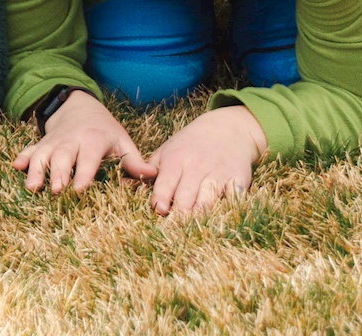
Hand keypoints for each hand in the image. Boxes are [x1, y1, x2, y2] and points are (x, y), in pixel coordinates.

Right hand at [10, 90, 147, 195]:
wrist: (78, 105)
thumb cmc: (104, 130)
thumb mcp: (121, 140)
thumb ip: (134, 160)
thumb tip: (153, 176)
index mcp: (92, 140)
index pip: (88, 158)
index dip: (84, 174)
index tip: (79, 190)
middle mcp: (70, 140)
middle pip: (63, 157)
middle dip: (58, 174)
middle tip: (56, 191)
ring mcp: (53, 142)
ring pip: (43, 155)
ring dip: (37, 170)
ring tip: (32, 187)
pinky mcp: (41, 143)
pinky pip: (30, 149)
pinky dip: (23, 157)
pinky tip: (16, 167)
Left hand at [142, 104, 266, 220]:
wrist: (227, 129)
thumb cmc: (190, 145)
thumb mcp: (167, 150)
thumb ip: (147, 169)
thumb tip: (123, 184)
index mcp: (176, 160)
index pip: (166, 182)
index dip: (162, 198)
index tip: (159, 210)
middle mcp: (197, 167)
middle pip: (187, 197)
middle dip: (180, 215)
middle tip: (172, 232)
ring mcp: (218, 174)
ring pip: (208, 201)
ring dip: (200, 216)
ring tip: (194, 231)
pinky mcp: (238, 180)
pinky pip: (234, 198)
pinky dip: (230, 210)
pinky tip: (224, 221)